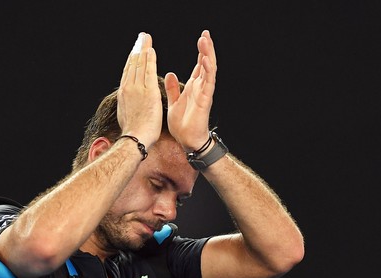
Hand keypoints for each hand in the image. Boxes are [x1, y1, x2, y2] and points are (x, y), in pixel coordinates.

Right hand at [117, 32, 162, 148]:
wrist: (134, 138)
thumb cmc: (133, 132)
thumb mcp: (126, 115)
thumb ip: (128, 104)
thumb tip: (129, 102)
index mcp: (124, 93)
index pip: (128, 72)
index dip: (132, 59)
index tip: (135, 50)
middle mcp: (128, 88)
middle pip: (132, 64)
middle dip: (137, 49)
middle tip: (141, 38)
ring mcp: (137, 89)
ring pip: (139, 64)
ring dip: (143, 49)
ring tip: (146, 38)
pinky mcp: (148, 92)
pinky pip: (148, 71)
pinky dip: (149, 59)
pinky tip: (151, 50)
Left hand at [165, 30, 216, 151]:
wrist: (186, 140)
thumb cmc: (182, 124)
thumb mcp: (174, 102)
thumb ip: (173, 88)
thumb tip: (170, 73)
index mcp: (193, 87)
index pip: (199, 65)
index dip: (201, 52)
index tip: (201, 37)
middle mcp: (200, 87)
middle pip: (206, 63)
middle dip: (206, 48)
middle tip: (205, 33)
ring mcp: (204, 93)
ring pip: (209, 70)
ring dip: (208, 55)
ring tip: (206, 40)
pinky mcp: (205, 100)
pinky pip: (208, 83)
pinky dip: (207, 71)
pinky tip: (205, 60)